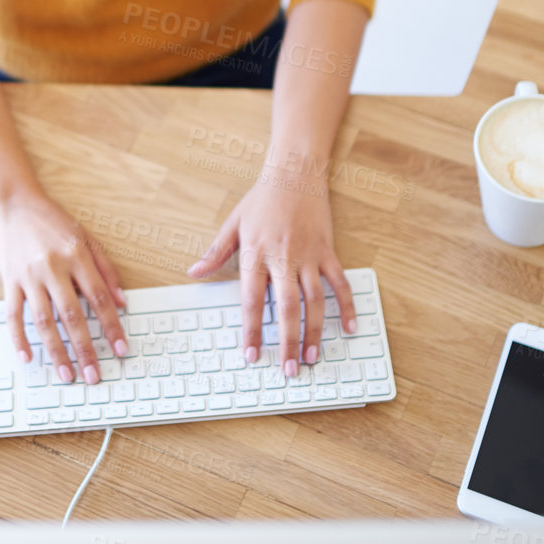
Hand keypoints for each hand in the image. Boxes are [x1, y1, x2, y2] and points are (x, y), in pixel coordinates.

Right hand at [0, 188, 127, 383]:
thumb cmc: (52, 221)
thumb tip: (123, 302)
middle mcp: (53, 267)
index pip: (99, 299)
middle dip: (85, 349)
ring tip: (66, 374)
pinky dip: (19, 338)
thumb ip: (106, 270)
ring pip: (44, 321)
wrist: (15, 203)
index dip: (112, 326)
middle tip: (94, 375)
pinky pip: (13, 315)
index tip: (121, 349)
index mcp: (76, 256)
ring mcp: (29, 276)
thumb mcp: (87, 238)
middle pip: (72, 316)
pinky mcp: (9, 281)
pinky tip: (28, 357)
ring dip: (56, 352)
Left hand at [186, 155, 355, 377]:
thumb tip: (194, 273)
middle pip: (286, 308)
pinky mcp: (328, 252)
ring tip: (312, 357)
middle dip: (287, 342)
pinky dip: (347, 307)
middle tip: (289, 370)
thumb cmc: (261, 200)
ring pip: (315, 301)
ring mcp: (309, 256)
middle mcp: (284, 258)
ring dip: (315, 332)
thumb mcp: (233, 224)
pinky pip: (340, 284)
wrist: (294, 173)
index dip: (251, 330)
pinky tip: (349, 328)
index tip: (252, 355)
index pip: (251, 301)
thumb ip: (215, 253)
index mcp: (257, 254)